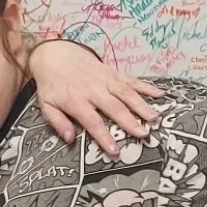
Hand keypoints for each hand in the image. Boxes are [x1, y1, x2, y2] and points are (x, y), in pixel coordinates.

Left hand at [28, 39, 163, 155]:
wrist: (55, 55)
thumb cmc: (52, 85)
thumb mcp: (46, 105)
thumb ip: (57, 122)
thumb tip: (69, 140)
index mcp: (76, 101)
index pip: (92, 122)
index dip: (104, 137)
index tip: (115, 151)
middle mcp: (93, 90)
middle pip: (114, 108)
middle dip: (129, 122)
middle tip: (144, 134)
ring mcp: (105, 80)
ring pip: (126, 94)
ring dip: (142, 106)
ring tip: (155, 118)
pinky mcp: (113, 72)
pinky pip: (132, 80)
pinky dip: (146, 87)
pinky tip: (160, 94)